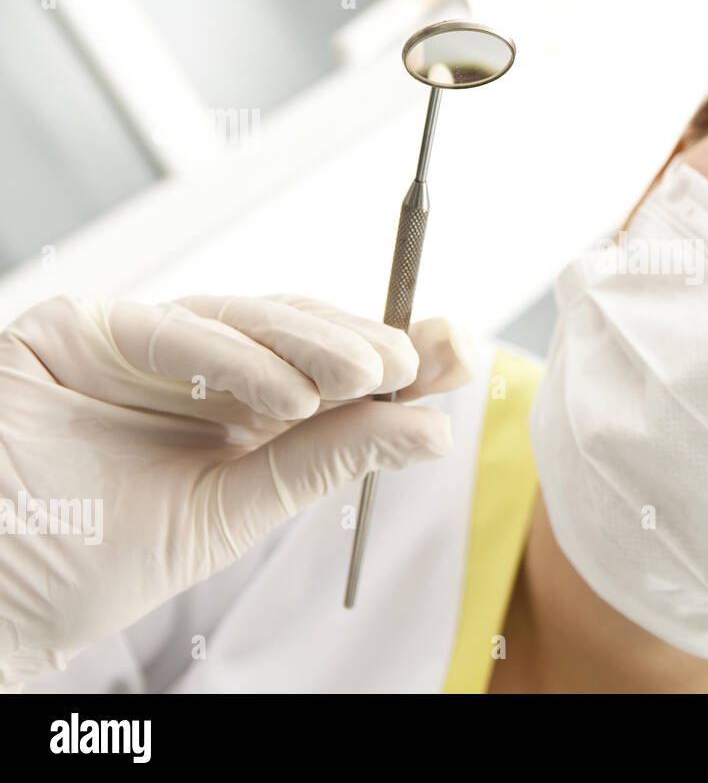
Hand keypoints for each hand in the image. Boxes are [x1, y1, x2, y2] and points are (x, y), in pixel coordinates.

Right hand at [0, 293, 471, 688]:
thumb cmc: (92, 557)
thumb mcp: (233, 512)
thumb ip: (323, 462)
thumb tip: (430, 429)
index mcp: (241, 414)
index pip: (331, 371)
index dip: (394, 355)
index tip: (456, 354)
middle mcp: (202, 370)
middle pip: (301, 333)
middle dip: (366, 343)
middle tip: (420, 361)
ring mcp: (145, 343)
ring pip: (250, 318)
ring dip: (318, 343)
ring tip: (372, 374)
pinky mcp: (84, 327)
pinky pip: (172, 325)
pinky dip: (234, 354)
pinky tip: (288, 391)